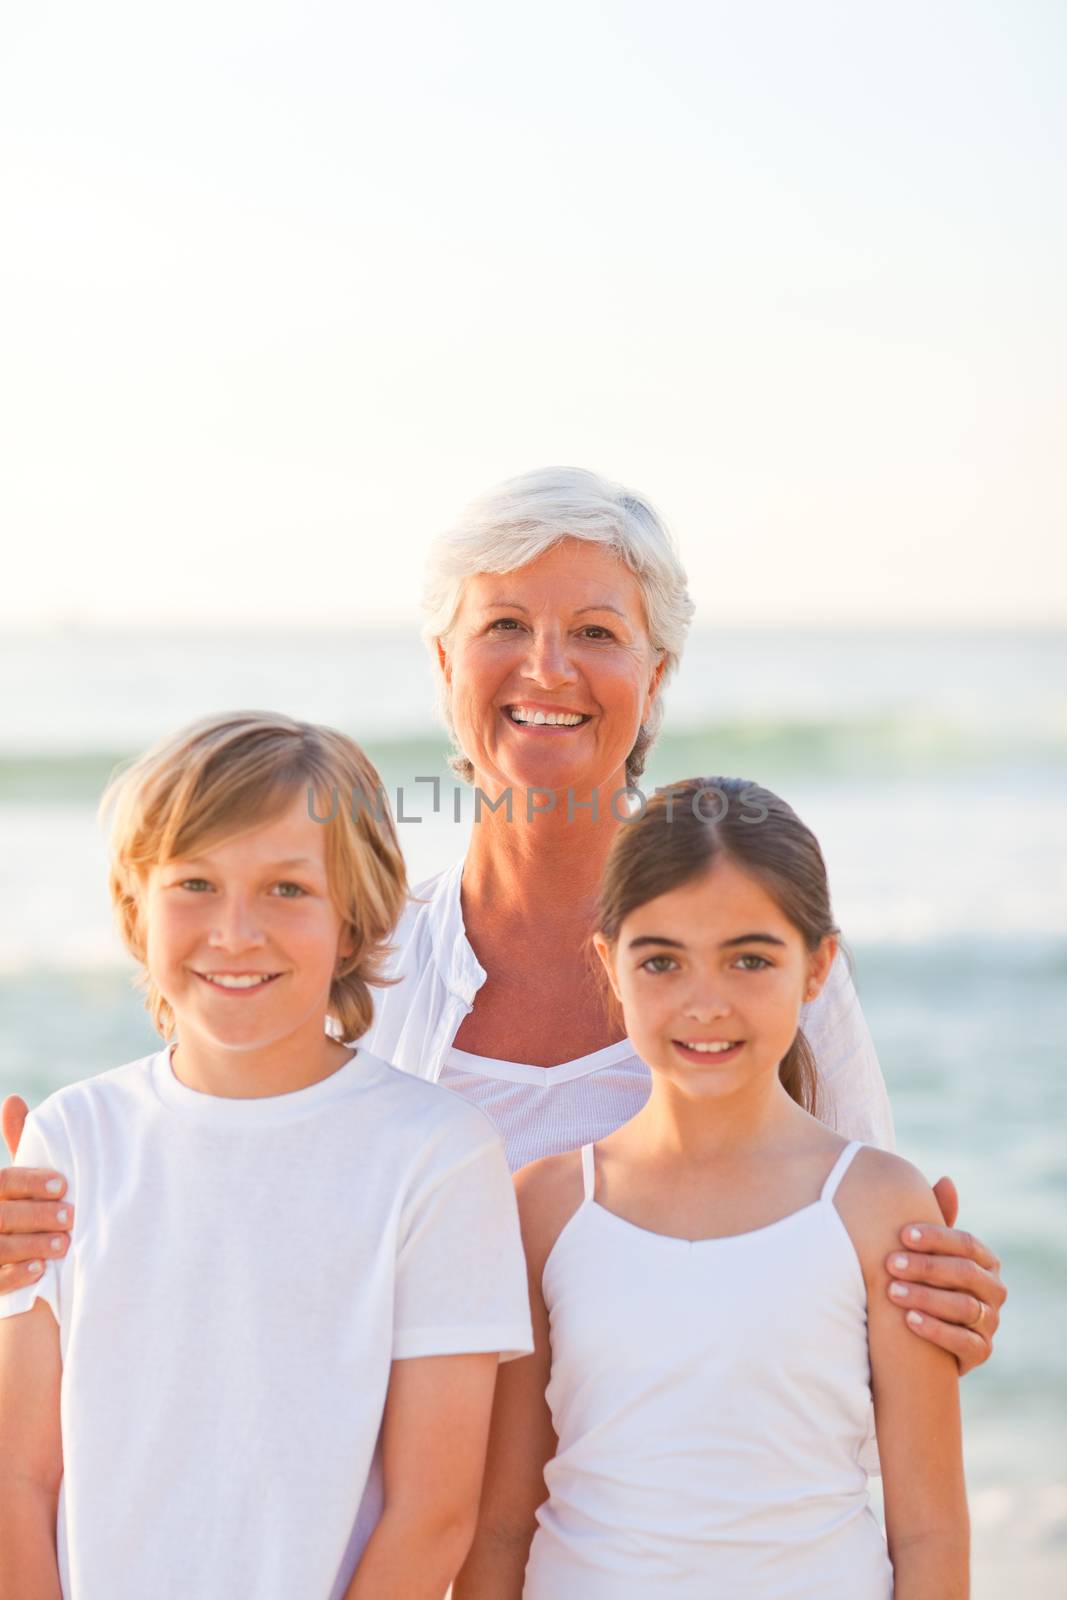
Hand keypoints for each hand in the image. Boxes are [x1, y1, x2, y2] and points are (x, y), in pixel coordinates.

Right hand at [0, 1095, 72, 1296]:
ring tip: (64, 1244)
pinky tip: (40, 1271)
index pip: (3, 1181)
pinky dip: (15, 1275)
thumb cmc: (25, 1212)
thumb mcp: (21, 1181)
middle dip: (37, 1215)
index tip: (64, 1185)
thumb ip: (19, 1144)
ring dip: (32, 1244)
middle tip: (72, 1216)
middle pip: (1, 1214)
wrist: (32, 1278)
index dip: (31, 1182)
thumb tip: (11, 1098)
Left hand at [886, 1175, 1005, 1375]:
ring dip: (926, 1297)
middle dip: (926, 1267)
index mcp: (985, 1261)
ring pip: (964, 1307)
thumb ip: (937, 1219)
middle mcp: (994, 1290)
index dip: (936, 1238)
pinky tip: (908, 1320)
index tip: (902, 1234)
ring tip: (892, 1292)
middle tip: (890, 1263)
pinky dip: (936, 1330)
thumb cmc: (924, 1280)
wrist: (920, 1335)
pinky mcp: (981, 1352)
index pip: (966, 1244)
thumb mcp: (929, 1251)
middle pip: (965, 1274)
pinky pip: (964, 1342)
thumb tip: (946, 1180)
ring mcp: (991, 1322)